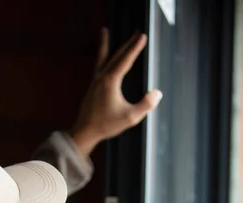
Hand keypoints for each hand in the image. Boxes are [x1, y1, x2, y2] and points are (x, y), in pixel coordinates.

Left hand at [70, 29, 162, 157]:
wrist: (85, 131)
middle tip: (136, 32)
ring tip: (104, 31)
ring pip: (103, 58)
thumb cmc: (107, 125)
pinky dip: (101, 57)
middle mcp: (102, 77)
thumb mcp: (130, 117)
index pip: (126, 60)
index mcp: (111, 81)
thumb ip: (146, 105)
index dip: (135, 47)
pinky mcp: (92, 87)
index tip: (143, 36)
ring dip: (106, 44)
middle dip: (127, 44)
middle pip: (116, 55)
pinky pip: (98, 66)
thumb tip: (158, 93)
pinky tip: (103, 58)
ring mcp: (95, 81)